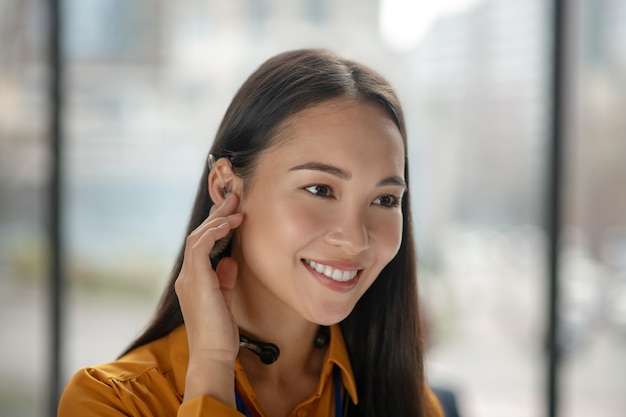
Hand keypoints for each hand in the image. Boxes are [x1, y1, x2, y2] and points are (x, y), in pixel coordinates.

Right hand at [175, 193, 242, 404]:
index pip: (201, 244)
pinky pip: (200, 247)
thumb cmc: (220, 333)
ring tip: (235, 207)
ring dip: (217, 220)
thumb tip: (230, 260)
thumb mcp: (224, 299)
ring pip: (197, 237)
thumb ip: (225, 278)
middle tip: (234, 199)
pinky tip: (229, 225)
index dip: (215, 225)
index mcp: (193, 280)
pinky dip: (214, 233)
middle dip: (217, 215)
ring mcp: (188, 278)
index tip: (232, 211)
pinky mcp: (196, 281)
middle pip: (198, 235)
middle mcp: (187, 276)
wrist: (213, 354)